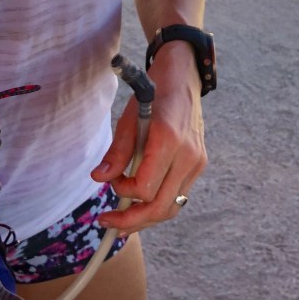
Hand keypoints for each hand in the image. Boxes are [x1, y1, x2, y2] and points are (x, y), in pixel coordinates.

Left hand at [91, 45, 206, 232]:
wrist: (184, 75)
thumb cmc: (154, 92)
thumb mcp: (129, 117)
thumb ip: (117, 151)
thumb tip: (99, 178)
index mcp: (168, 140)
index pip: (145, 187)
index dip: (123, 191)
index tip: (112, 180)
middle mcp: (188, 155)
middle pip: (160, 207)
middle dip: (132, 220)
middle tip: (108, 223)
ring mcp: (197, 162)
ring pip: (172, 207)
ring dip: (146, 218)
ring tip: (123, 220)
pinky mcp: (199, 164)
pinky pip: (179, 195)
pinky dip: (159, 204)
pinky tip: (141, 203)